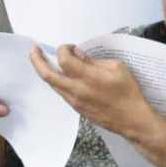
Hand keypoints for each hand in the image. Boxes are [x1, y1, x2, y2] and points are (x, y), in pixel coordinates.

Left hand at [30, 45, 158, 140]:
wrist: (132, 119)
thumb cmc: (129, 93)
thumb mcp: (118, 68)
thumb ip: (95, 61)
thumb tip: (79, 56)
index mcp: (88, 77)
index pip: (64, 59)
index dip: (64, 49)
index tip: (70, 47)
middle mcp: (77, 89)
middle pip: (47, 74)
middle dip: (37, 60)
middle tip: (34, 50)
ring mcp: (74, 100)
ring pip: (52, 84)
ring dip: (45, 71)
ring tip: (43, 62)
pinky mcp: (76, 108)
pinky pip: (61, 92)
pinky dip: (57, 82)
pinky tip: (62, 76)